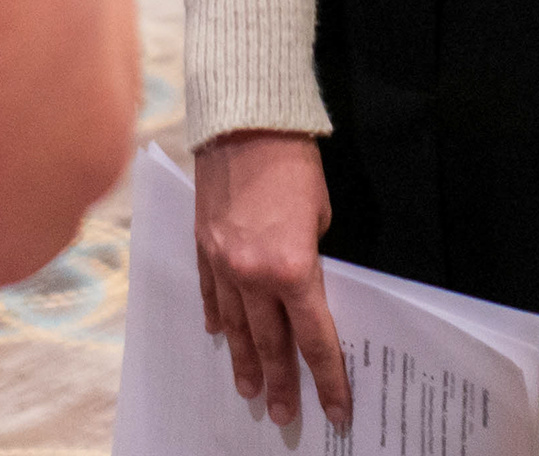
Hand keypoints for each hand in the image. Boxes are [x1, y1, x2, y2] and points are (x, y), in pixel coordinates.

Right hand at [195, 133, 349, 432]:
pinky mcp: (202, 243)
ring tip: (248, 390)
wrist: (244, 121)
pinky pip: (210, 291)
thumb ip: (309, 257)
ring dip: (243, 360)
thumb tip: (302, 282)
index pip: (315, 338)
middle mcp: (253, 274)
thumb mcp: (319, 216)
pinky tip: (218, 335)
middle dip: (281, 382)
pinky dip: (216, 315)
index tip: (336, 409)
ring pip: (234, 325)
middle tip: (284, 416)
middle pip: (270, 342)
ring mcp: (222, 261)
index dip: (327, 378)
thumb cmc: (292, 162)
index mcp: (293, 268)